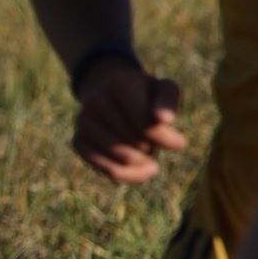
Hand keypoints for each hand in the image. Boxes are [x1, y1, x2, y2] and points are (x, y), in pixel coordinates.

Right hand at [73, 61, 185, 182]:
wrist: (110, 94)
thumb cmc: (145, 94)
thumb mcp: (163, 89)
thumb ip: (168, 102)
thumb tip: (163, 120)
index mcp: (119, 84)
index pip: (144, 123)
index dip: (166, 139)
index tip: (180, 143)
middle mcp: (95, 100)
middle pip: (135, 141)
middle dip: (152, 147)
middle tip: (155, 141)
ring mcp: (82, 121)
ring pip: (121, 158)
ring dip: (142, 161)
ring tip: (148, 152)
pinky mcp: (77, 141)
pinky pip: (105, 169)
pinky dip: (128, 174)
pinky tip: (141, 170)